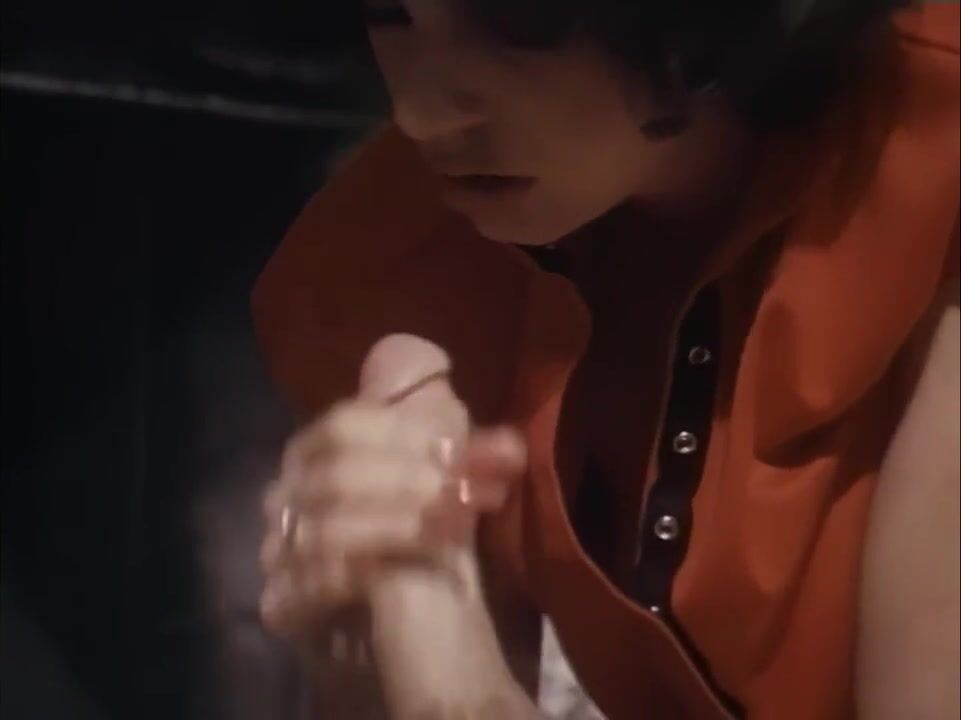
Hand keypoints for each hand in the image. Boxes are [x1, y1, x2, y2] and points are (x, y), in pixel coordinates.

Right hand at [258, 399, 525, 639]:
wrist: (409, 620)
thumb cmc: (422, 533)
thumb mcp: (442, 474)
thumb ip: (450, 430)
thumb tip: (457, 387)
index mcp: (317, 451)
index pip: (344, 424)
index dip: (403, 435)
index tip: (457, 449)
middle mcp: (288, 496)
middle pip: (336, 475)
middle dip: (410, 482)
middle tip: (465, 494)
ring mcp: (280, 552)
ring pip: (323, 531)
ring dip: (397, 528)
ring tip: (454, 533)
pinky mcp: (284, 606)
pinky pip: (312, 588)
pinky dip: (365, 576)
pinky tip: (406, 574)